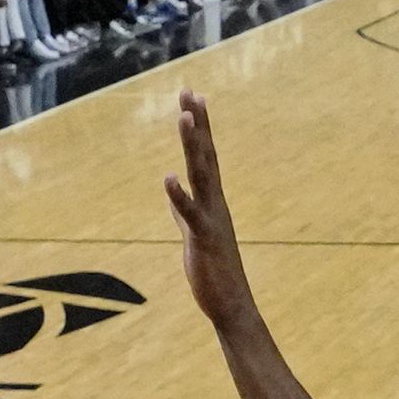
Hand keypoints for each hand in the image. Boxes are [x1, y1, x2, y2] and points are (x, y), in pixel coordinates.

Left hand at [161, 89, 253, 324]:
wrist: (231, 306)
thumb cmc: (215, 272)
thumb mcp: (194, 234)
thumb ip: (183, 212)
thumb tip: (173, 194)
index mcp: (212, 201)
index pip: (205, 156)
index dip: (199, 127)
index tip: (193, 97)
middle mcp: (215, 203)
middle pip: (205, 156)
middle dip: (197, 124)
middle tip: (189, 92)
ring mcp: (210, 219)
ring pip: (201, 175)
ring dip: (193, 146)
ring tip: (184, 118)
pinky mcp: (203, 239)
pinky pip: (190, 214)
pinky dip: (179, 195)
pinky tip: (168, 177)